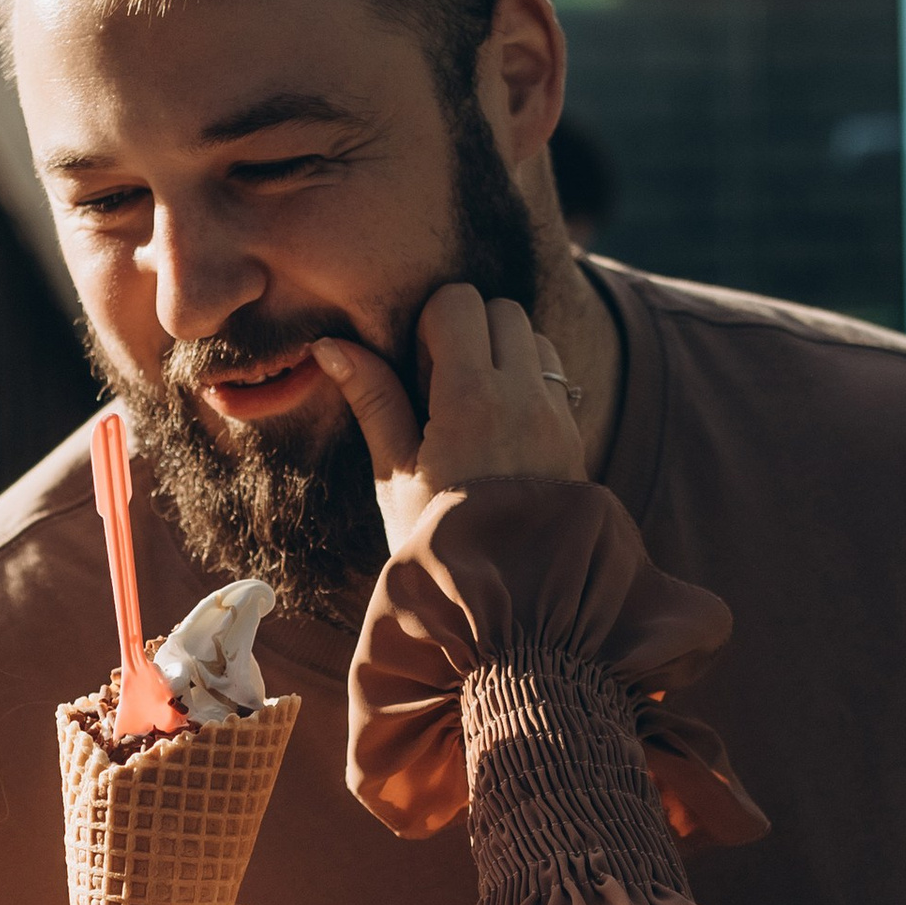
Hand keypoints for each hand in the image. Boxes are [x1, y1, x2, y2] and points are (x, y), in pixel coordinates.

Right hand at [314, 283, 583, 559]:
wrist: (513, 602)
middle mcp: (525, 396)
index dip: (430, 323)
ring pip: (534, 338)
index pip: (458, 303)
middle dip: (469, 329)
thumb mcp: (395, 475)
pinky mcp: (574, 435)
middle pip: (502, 309)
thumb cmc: (440, 543)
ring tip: (475, 404)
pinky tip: (501, 427)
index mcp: (473, 398)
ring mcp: (557, 414)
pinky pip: (555, 377)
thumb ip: (373, 401)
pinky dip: (529, 381)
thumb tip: (331, 345)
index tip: (416, 368)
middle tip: (442, 384)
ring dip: (505, 352)